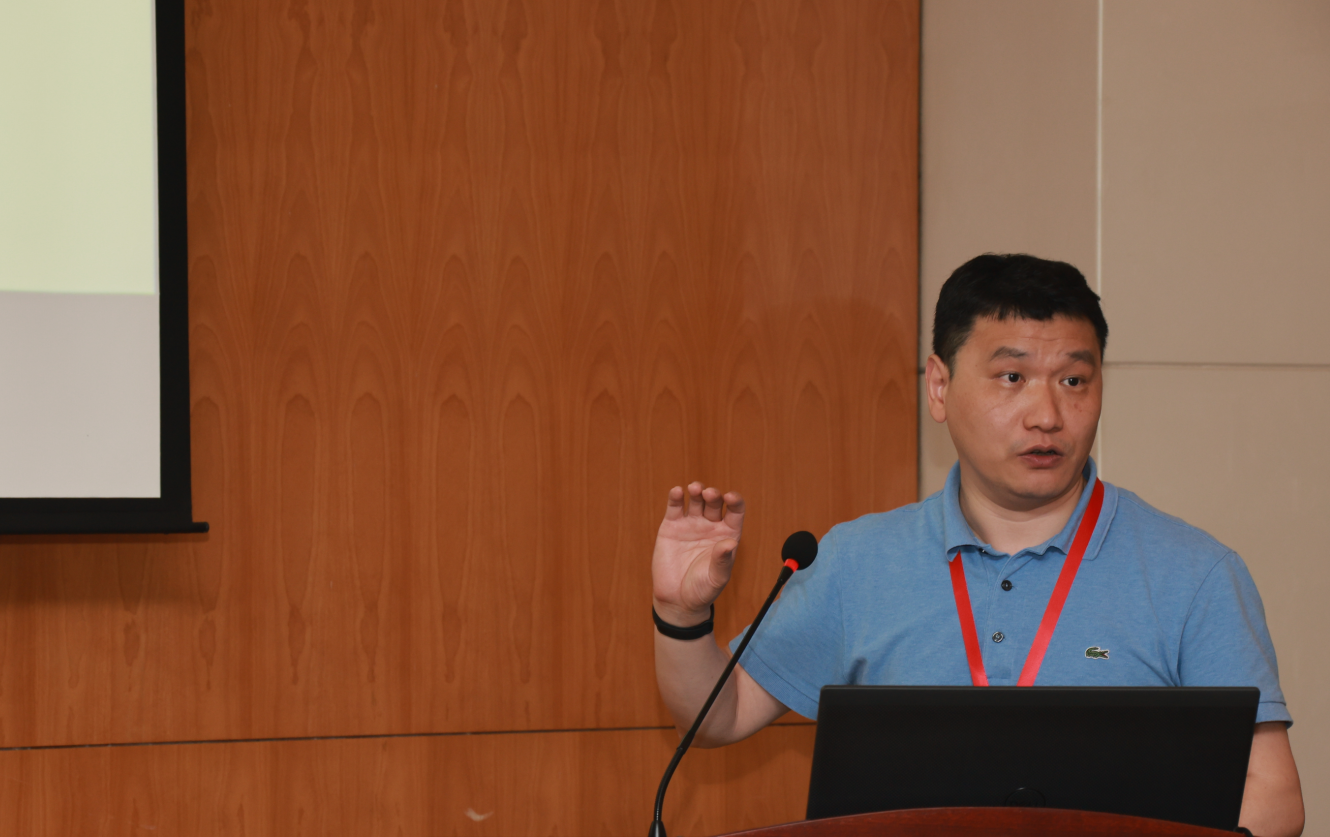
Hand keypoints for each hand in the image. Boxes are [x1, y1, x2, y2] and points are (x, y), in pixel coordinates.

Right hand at [651, 482, 744, 625]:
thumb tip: (731, 543)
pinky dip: (676, 497)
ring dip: (697, 491)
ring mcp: (691, 524)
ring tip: (695, 488)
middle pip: (715, 502)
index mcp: (726, 535)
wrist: (677, 599)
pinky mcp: (672, 526)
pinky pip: (676, 507)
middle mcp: (710, 526)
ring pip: (696, 500)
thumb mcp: (716, 577)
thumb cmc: (702, 590)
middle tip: (709, 494)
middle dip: (713, 495)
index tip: (731, 497)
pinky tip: (678, 491)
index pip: (735, 512)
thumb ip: (723, 560)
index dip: (735, 501)